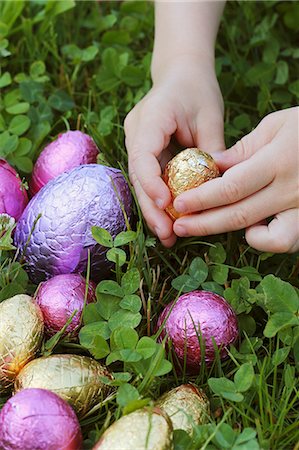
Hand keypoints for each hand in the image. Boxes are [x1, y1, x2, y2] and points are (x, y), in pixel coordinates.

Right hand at [124, 58, 224, 246]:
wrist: (180, 73)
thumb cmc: (197, 89)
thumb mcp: (210, 115)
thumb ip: (210, 148)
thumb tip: (214, 186)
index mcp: (150, 118)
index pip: (142, 155)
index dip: (151, 182)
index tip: (166, 203)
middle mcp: (135, 133)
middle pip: (138, 175)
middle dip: (151, 207)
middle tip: (167, 233)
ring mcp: (136, 143)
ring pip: (141, 182)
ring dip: (153, 209)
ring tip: (168, 236)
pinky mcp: (144, 152)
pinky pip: (149, 179)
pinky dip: (158, 199)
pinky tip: (168, 220)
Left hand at [173, 107, 298, 252]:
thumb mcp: (276, 126)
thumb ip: (243, 150)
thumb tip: (212, 166)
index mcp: (278, 161)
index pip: (232, 187)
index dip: (202, 199)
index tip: (179, 203)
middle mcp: (290, 190)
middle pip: (240, 215)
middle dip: (204, 223)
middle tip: (179, 227)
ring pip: (266, 238)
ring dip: (233, 236)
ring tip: (210, 229)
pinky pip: (286, 241)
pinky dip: (266, 241)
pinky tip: (251, 230)